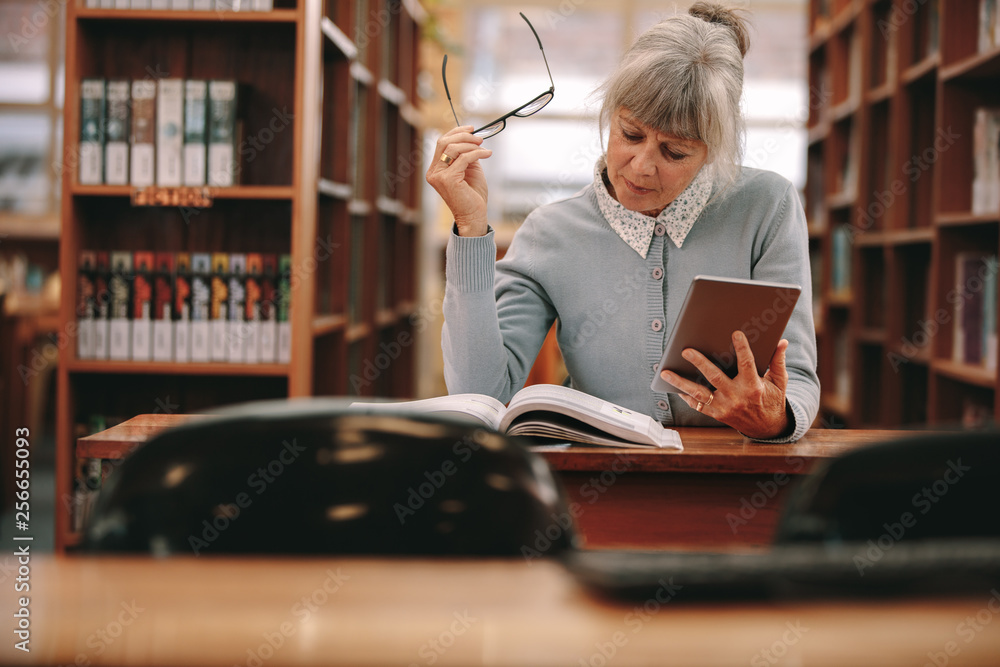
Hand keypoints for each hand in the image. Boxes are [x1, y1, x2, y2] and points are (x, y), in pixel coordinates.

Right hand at [425, 125, 492, 236]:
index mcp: (435, 169)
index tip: (471, 128)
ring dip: (471, 144)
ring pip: (453, 148)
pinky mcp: (448, 180)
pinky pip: (464, 158)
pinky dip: (477, 153)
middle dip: (463, 136)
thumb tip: (472, 138)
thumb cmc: (472, 196)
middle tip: (479, 138)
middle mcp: (433, 172)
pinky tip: (487, 154)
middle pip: (444, 142)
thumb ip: (466, 155)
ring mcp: (438, 176)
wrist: (474, 216)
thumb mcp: (469, 170)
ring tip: (483, 147)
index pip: (442, 143)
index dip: (456, 132)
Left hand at [659, 331, 791, 439]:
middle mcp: (737, 397)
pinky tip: (675, 387)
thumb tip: (782, 341)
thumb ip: (778, 361)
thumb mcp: (779, 382)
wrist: (768, 428)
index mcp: (753, 386)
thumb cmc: (772, 400)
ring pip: (699, 393)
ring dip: (681, 382)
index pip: (747, 363)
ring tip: (665, 372)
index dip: (742, 348)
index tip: (735, 333)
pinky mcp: (717, 415)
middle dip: (699, 362)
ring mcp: (724, 407)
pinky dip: (686, 396)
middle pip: (714, 376)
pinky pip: (698, 406)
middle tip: (686, 350)